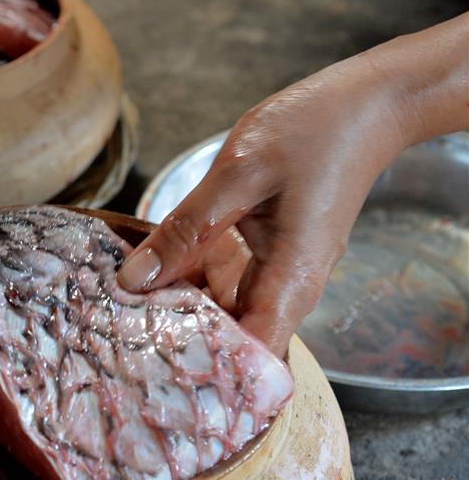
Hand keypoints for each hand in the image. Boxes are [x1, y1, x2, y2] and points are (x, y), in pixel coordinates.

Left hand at [120, 59, 409, 354]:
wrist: (363, 106)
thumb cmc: (312, 133)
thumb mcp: (238, 176)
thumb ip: (186, 228)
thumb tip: (134, 280)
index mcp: (290, 281)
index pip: (251, 357)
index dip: (207, 373)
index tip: (154, 373)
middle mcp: (286, 287)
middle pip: (230, 339)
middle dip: (177, 344)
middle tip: (117, 341)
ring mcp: (276, 272)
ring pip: (221, 309)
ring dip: (176, 310)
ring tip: (120, 312)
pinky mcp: (266, 253)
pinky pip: (223, 279)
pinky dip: (188, 278)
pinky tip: (148, 272)